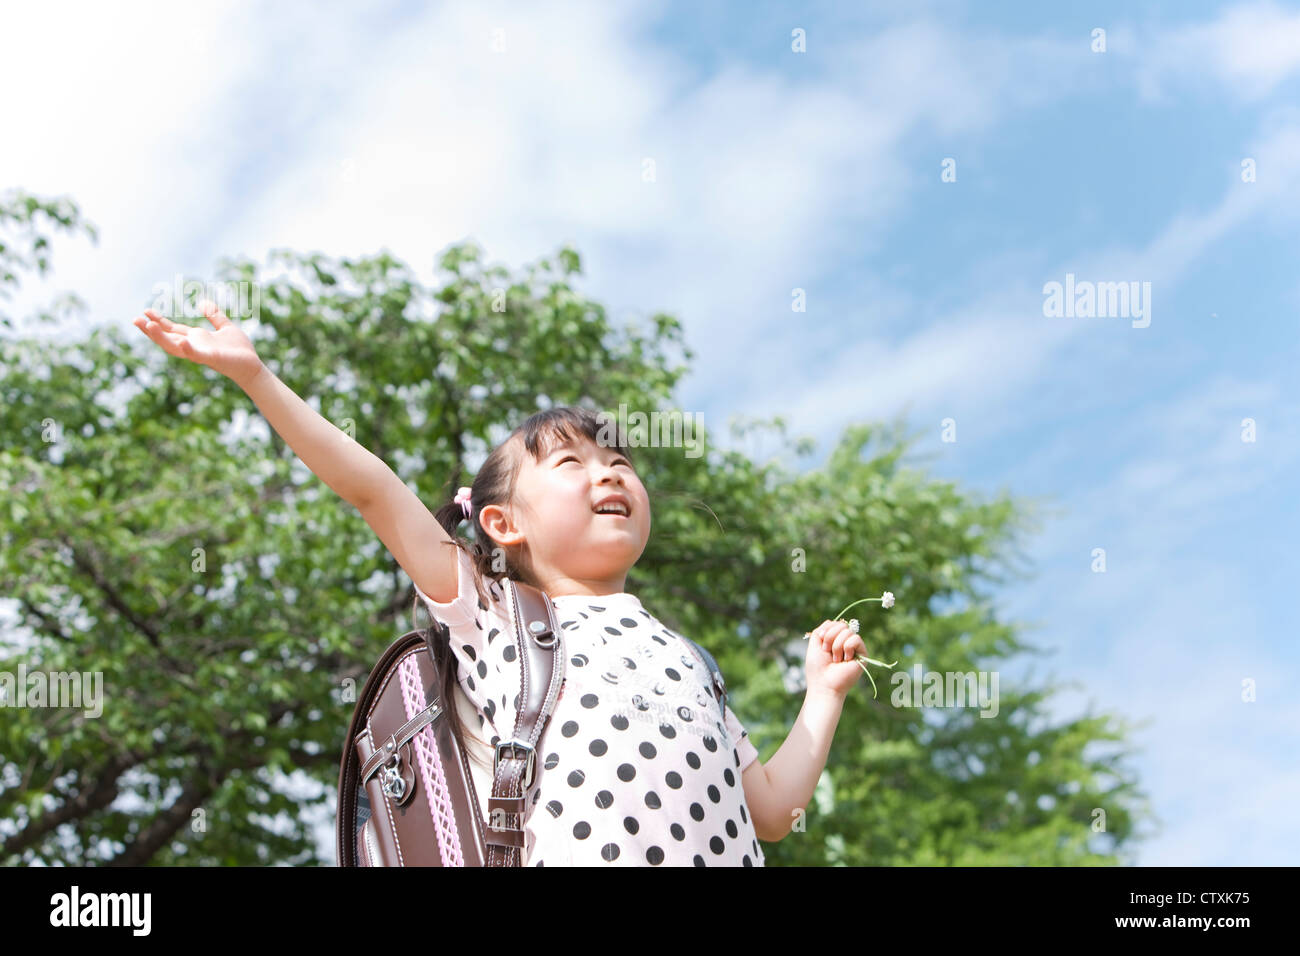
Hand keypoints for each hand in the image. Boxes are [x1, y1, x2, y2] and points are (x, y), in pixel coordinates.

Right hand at [132, 300, 264, 389]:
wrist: (252, 366)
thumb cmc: (239, 350)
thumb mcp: (225, 327)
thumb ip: (214, 315)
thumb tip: (202, 302)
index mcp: (196, 338)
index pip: (172, 329)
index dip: (159, 321)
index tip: (145, 311)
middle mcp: (194, 346)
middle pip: (167, 338)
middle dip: (151, 330)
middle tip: (135, 319)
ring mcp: (200, 353)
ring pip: (175, 347)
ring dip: (161, 338)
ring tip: (148, 326)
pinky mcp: (211, 358)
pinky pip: (197, 355)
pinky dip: (188, 349)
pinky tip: (181, 341)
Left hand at [803, 619, 867, 697]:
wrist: (824, 684)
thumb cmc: (818, 668)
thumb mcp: (814, 644)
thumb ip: (821, 629)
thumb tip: (833, 622)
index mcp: (834, 640)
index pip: (835, 623)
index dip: (826, 631)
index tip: (822, 645)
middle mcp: (845, 643)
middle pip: (841, 625)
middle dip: (830, 637)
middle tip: (828, 653)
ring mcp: (854, 648)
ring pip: (848, 631)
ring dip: (837, 646)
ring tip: (836, 660)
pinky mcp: (862, 654)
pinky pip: (856, 639)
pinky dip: (847, 648)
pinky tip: (845, 660)